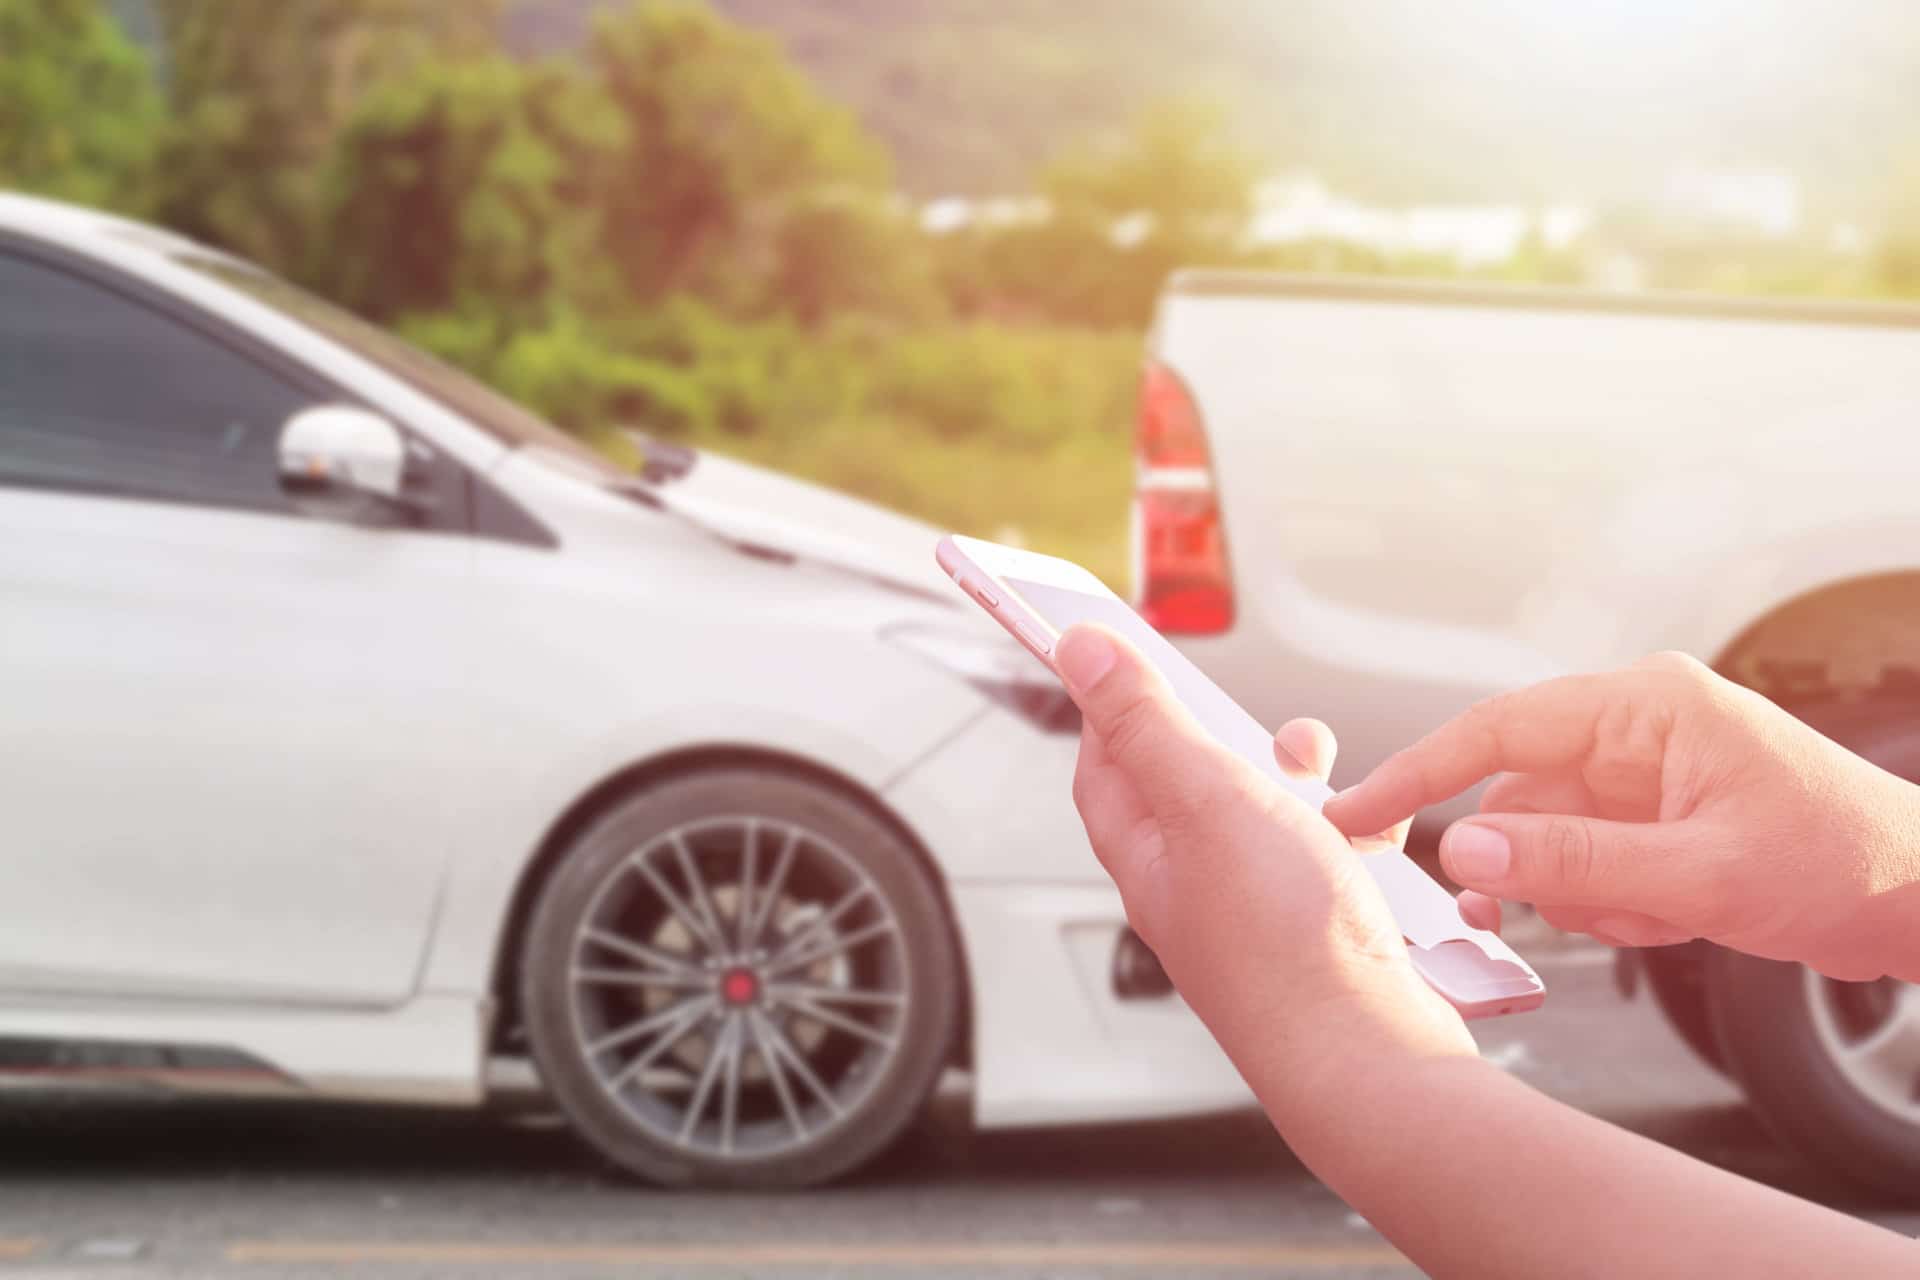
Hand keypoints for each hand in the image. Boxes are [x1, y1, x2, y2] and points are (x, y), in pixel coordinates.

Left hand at [1055, 624, 1474, 1106]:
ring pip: (1267, 816)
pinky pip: (1324, 857)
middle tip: (1260, 720)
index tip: (1128, 654)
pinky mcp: (1315, 929)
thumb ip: (1145, 721)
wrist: (1366, 1053)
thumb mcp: (1205, 797)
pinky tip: (1372, 830)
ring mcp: (1254, 911)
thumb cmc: (1282, 941)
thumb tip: (1079, 653)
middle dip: (1230, 736)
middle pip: (1190, 783)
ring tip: (1323, 771)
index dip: (1114, 702)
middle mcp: (1190, 885)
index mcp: (1144, 852)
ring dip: (1295, 780)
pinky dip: (1348, 830)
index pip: (1104, 762)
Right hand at [1324, 651, 1919, 981]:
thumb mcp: (1699, 875)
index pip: (1497, 729)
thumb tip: (1467, 848)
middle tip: (1525, 920)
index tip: (1354, 813)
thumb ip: (1574, 862)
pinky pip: (1587, 863)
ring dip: (1580, 895)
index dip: (1418, 772)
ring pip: (1549, 838)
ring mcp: (1646, 774)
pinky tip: (1670, 920)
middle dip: (1529, 865)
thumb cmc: (1844, 864)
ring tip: (1652, 919)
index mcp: (1645, 706)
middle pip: (1519, 793)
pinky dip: (1610, 906)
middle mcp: (1636, 728)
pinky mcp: (1656, 817)